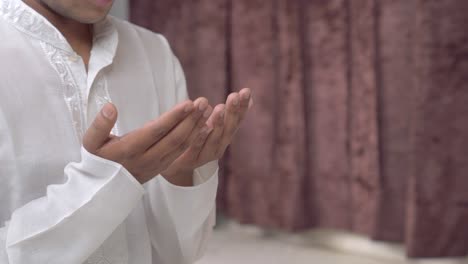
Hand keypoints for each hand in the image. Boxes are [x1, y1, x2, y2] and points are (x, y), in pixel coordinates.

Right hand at [83, 97, 212, 183]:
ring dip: (195, 127)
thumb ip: (99, 125)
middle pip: (174, 138)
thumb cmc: (97, 159)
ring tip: (205, 109)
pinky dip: (194, 138)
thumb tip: (111, 107)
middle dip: (190, 119)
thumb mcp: (91, 142)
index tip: (188, 103)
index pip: (156, 131)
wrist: (102, 188)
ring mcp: (157, 165)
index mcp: (130, 149)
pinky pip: (182, 152)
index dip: (174, 117)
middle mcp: (147, 158)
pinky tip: (203, 126)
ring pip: (181, 146)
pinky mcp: (163, 167)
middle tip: (202, 102)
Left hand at [161, 88, 252, 179]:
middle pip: (228, 129)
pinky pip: (196, 148)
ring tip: (220, 108)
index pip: (237, 120)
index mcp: (225, 136)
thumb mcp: (214, 123)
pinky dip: (201, 138)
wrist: (176, 165)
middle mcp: (219, 147)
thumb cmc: (198, 140)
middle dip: (232, 113)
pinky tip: (203, 128)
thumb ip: (229, 112)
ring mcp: (206, 155)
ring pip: (214, 139)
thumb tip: (248, 94)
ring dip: (218, 124)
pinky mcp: (190, 161)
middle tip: (234, 96)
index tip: (246, 92)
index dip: (242, 107)